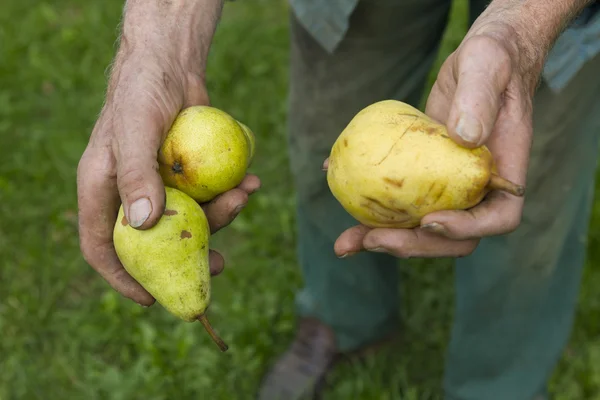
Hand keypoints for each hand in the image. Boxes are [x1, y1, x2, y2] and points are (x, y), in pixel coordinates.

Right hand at [77, 48, 259, 305]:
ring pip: (190, 220)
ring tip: (245, 195)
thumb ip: (136, 174)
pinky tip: (250, 182)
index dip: (122, 278)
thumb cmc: (142, 91)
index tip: (150, 299)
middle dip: (187, 256)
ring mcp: (162, 185)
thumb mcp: (134, 129)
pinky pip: (209, 197)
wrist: (171, 64)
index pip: (102, 245)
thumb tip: (142, 226)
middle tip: (219, 265)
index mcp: (103, 190)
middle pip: (154, 242)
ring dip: (221, 216)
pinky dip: (231, 195)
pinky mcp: (188, 175)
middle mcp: (132, 193)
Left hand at [330, 18, 541, 258]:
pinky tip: (334, 183)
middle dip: (412, 244)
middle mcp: (477, 187)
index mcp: (505, 170)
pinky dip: (368, 203)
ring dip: (383, 238)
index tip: (429, 220)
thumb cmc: (492, 58)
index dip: (466, 229)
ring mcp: (449, 184)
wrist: (479, 61)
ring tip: (344, 243)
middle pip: (451, 235)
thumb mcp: (488, 65)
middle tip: (371, 240)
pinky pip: (398, 197)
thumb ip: (479, 98)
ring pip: (420, 225)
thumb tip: (464, 136)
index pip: (498, 218)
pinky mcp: (422, 174)